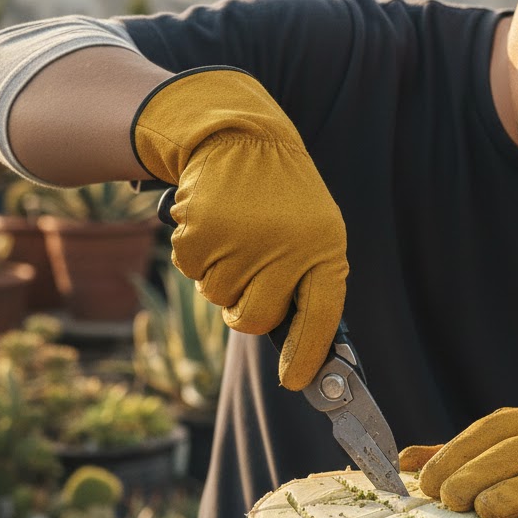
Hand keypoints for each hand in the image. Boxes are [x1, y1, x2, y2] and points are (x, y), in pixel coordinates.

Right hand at [132, 67, 346, 389]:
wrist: (239, 135)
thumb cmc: (280, 196)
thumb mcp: (311, 231)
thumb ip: (306, 281)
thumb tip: (296, 342)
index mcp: (325, 248)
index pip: (320, 316)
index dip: (306, 353)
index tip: (293, 382)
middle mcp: (289, 247)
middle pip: (254, 318)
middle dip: (244, 308)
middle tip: (246, 277)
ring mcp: (244, 241)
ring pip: (219, 296)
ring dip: (220, 275)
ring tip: (236, 233)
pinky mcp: (203, 231)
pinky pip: (192, 271)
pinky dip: (196, 255)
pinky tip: (214, 223)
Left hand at [408, 406, 517, 517]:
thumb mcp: (491, 462)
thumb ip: (451, 460)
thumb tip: (403, 463)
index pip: (485, 432)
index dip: (453, 456)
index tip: (428, 485)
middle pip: (512, 455)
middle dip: (475, 478)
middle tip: (450, 501)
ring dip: (506, 500)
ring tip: (481, 515)